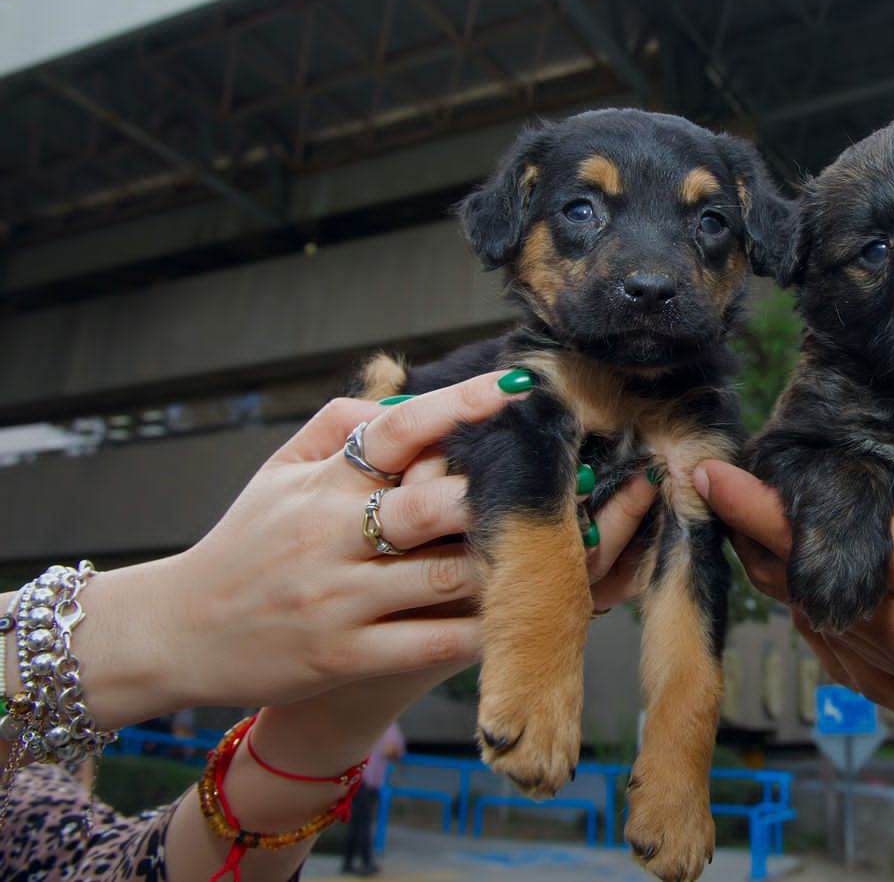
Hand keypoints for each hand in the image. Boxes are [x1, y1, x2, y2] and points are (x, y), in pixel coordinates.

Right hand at [71, 370, 656, 726]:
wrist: (177, 633)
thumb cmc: (246, 545)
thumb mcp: (276, 474)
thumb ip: (338, 427)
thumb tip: (404, 389)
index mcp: (319, 485)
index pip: (394, 432)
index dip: (459, 406)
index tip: (517, 386)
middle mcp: (330, 537)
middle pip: (430, 505)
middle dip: (493, 494)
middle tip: (560, 479)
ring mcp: (341, 600)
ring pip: (444, 575)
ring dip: (505, 561)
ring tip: (566, 543)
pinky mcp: (347, 655)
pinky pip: (435, 639)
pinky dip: (483, 626)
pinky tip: (525, 610)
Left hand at [700, 356, 893, 771]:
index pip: (825, 536)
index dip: (758, 506)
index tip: (714, 472)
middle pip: (801, 587)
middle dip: (759, 538)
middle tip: (731, 495)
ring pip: (823, 630)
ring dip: (789, 583)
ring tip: (767, 536)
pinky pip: (856, 667)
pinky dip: (828, 630)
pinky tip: (829, 604)